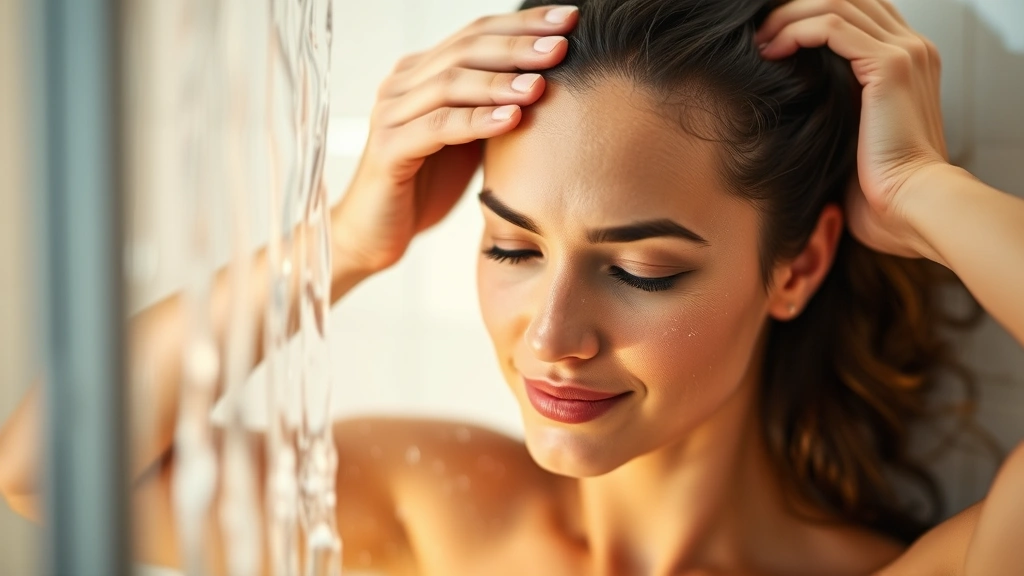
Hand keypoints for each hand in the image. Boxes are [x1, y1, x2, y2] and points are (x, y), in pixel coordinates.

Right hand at [332, 5, 578, 274]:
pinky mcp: (388, 150)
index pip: (475, 33)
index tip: (569, 20)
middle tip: (561, 44)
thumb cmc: (427, 185)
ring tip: (540, 84)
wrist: (377, 234)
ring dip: (500, 81)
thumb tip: (552, 81)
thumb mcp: (469, 138)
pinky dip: (476, 121)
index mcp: (421, 73)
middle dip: (517, 45)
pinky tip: (511, 119)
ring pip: (450, 84)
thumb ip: (495, 106)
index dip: (521, 24)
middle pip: (465, 49)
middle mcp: (402, 85)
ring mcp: (391, 114)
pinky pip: (437, 128)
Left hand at [755, 0, 948, 260]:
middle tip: (759, 35)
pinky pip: (832, 25)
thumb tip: (794, 98)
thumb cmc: (879, 190)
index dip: (810, 15)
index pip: (858, 12)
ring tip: (760, 42)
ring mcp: (904, 52)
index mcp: (908, 62)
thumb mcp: (852, 136)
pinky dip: (796, 31)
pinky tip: (773, 52)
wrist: (909, 206)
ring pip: (836, 3)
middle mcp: (912, 48)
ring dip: (789, 17)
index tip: (770, 40)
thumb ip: (836, 106)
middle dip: (795, 9)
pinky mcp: (889, 65)